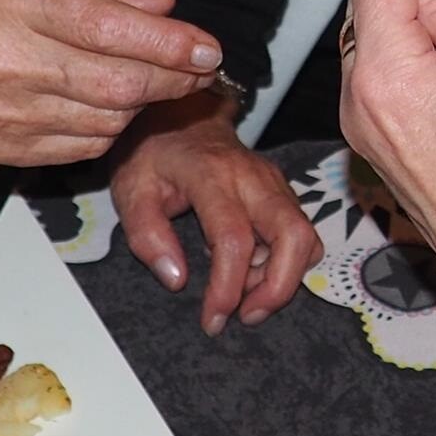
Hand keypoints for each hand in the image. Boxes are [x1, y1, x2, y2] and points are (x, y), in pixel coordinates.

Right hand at [0, 0, 219, 165]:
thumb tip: (163, 12)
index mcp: (13, 4)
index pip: (114, 32)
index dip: (173, 46)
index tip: (209, 48)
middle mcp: (8, 64)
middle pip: (120, 85)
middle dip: (173, 81)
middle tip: (200, 71)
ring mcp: (2, 114)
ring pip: (106, 121)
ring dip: (142, 105)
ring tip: (153, 82)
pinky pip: (78, 148)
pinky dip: (106, 128)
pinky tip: (107, 104)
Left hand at [107, 92, 320, 334]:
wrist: (180, 116)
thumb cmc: (153, 155)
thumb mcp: (130, 191)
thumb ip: (147, 236)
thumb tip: (177, 279)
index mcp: (210, 175)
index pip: (233, 238)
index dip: (228, 287)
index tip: (213, 319)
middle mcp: (253, 177)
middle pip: (293, 236)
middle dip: (279, 287)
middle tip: (247, 315)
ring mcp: (274, 182)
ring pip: (305, 237)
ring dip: (282, 278)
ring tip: (244, 294)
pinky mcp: (283, 192)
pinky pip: (300, 234)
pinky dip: (285, 263)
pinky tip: (252, 269)